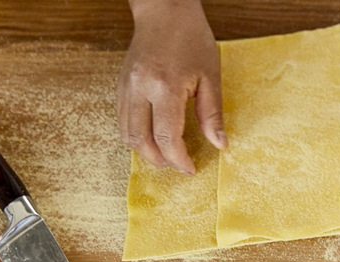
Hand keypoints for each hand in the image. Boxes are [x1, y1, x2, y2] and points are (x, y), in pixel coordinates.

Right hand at [117, 0, 224, 173]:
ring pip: (126, 134)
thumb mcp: (211, 77)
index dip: (178, 159)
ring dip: (145, 151)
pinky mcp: (120, 86)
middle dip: (160, 160)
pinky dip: (136, 136)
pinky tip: (153, 138)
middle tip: (178, 165)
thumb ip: (212, 115)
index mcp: (165, 87)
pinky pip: (122, 120)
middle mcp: (139, 89)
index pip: (166, 137)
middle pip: (140, 141)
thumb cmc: (191, 39)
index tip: (191, 168)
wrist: (164, 11)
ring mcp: (126, 87)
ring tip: (166, 156)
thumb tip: (219, 145)